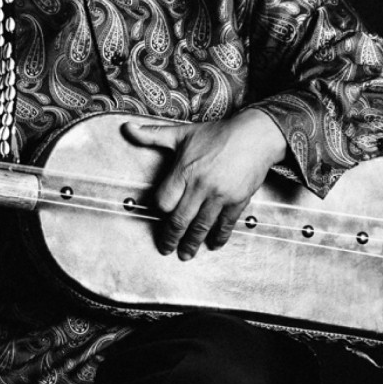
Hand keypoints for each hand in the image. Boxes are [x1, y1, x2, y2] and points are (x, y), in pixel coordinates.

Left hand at [121, 109, 286, 260]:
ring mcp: (220, 195)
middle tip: (166, 249)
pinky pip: (225, 224)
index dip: (160, 210)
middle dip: (171, 238)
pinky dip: (219, 237)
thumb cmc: (217, 133)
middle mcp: (200, 185)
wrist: (255, 135)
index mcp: (184, 170)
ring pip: (201, 226)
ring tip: (186, 254)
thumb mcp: (182, 133)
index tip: (159, 215)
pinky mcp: (238, 201)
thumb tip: (127, 128)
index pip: (164, 201)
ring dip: (192, 243)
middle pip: (180, 219)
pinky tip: (213, 244)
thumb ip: (153, 135)